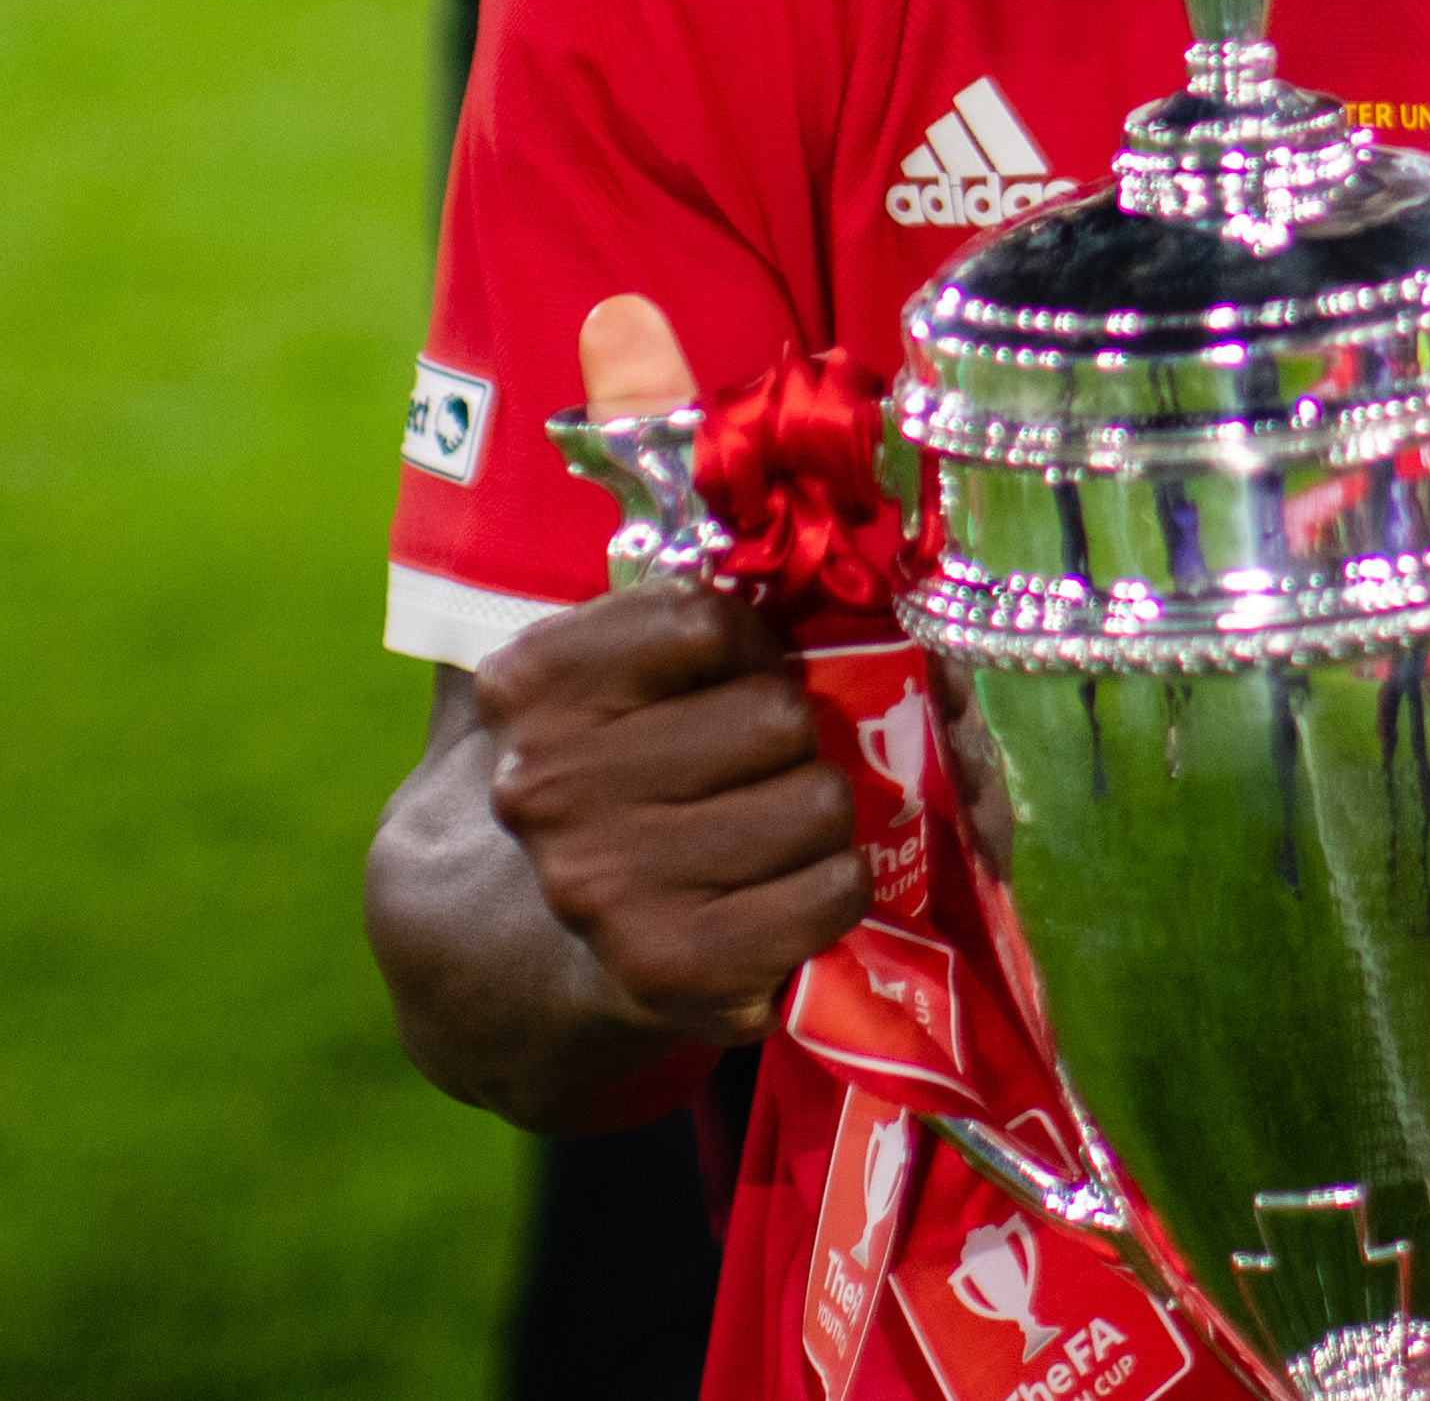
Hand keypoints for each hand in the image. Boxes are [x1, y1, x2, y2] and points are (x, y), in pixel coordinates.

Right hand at [478, 583, 866, 1046]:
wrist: (527, 946)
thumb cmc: (608, 772)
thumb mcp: (597, 670)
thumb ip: (664, 607)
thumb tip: (789, 527)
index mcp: (530, 687)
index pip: (710, 620)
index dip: (748, 645)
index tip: (728, 675)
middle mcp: (548, 787)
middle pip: (777, 714)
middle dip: (788, 735)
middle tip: (753, 765)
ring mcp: (604, 888)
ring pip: (818, 801)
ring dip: (816, 811)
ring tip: (766, 827)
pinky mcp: (673, 971)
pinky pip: (833, 890)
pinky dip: (834, 885)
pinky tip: (786, 887)